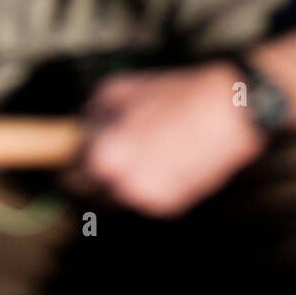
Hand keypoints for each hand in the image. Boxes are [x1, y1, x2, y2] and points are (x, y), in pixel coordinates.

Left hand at [58, 61, 268, 217]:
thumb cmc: (173, 96)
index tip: (69, 153)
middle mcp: (122, 185)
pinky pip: (146, 195)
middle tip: (107, 148)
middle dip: (96, 169)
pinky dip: (148, 180)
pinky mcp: (171, 206)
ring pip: (120, 193)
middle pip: (92, 187)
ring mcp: (147, 199)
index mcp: (104, 156)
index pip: (69, 170)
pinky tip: (163, 156)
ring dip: (122, 177)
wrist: (226, 114)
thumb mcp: (120, 89)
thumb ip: (90, 111)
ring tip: (142, 146)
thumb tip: (78, 123)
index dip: (69, 158)